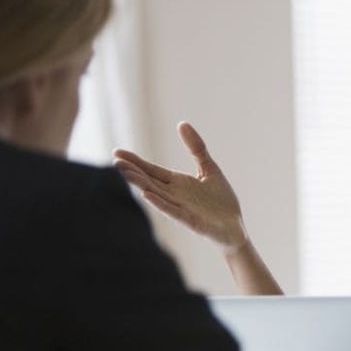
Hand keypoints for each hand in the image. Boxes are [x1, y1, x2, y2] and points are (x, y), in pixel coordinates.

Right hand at [113, 122, 247, 253]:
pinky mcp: (191, 221)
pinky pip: (173, 212)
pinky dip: (160, 203)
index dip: (136, 162)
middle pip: (149, 181)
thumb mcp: (209, 168)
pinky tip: (147, 195)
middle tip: (114, 162)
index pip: (152, 170)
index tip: (117, 153)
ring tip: (125, 174)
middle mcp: (175, 195)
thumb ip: (196, 148)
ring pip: (157, 195)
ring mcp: (181, 209)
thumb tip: (182, 123)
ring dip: (141, 184)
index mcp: (178, 183)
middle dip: (132, 172)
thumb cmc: (221, 202)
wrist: (235, 227)